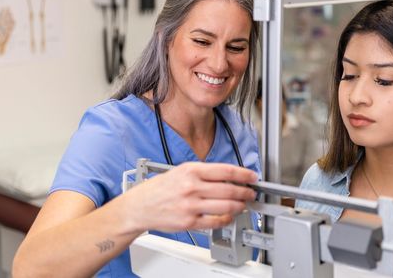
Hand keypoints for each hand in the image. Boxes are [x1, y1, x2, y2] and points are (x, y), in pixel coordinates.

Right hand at [123, 162, 256, 232]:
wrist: (140, 206)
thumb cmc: (160, 188)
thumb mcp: (181, 171)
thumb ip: (204, 173)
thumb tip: (228, 177)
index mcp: (191, 170)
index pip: (226, 170)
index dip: (244, 174)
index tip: (252, 177)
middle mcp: (192, 187)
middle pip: (229, 189)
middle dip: (245, 192)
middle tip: (251, 193)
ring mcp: (191, 205)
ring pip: (226, 205)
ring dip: (240, 205)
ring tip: (243, 204)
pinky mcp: (189, 222)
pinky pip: (216, 221)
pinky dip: (227, 219)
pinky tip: (230, 216)